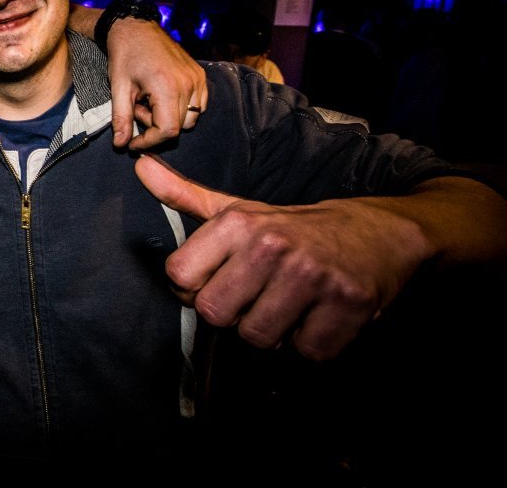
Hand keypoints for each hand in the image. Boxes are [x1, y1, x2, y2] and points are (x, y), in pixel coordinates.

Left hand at [107, 18, 206, 148]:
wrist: (136, 27)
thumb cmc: (125, 55)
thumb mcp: (119, 88)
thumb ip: (121, 118)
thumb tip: (121, 144)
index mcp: (166, 87)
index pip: (167, 130)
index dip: (150, 141)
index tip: (134, 142)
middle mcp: (187, 83)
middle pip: (179, 127)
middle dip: (155, 128)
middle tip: (137, 110)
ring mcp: (197, 78)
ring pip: (191, 119)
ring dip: (169, 119)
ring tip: (148, 102)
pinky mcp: (200, 75)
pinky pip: (199, 105)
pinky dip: (182, 109)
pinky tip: (162, 97)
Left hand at [135, 155, 429, 359]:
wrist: (380, 231)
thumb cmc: (296, 228)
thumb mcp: (239, 210)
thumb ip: (185, 195)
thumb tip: (139, 166)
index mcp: (239, 223)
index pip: (179, 276)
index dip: (193, 287)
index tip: (217, 281)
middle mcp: (272, 246)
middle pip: (215, 314)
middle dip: (234, 313)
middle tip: (258, 296)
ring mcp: (312, 276)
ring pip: (258, 337)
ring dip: (273, 331)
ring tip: (289, 305)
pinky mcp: (348, 305)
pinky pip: (306, 352)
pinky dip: (312, 343)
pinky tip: (318, 317)